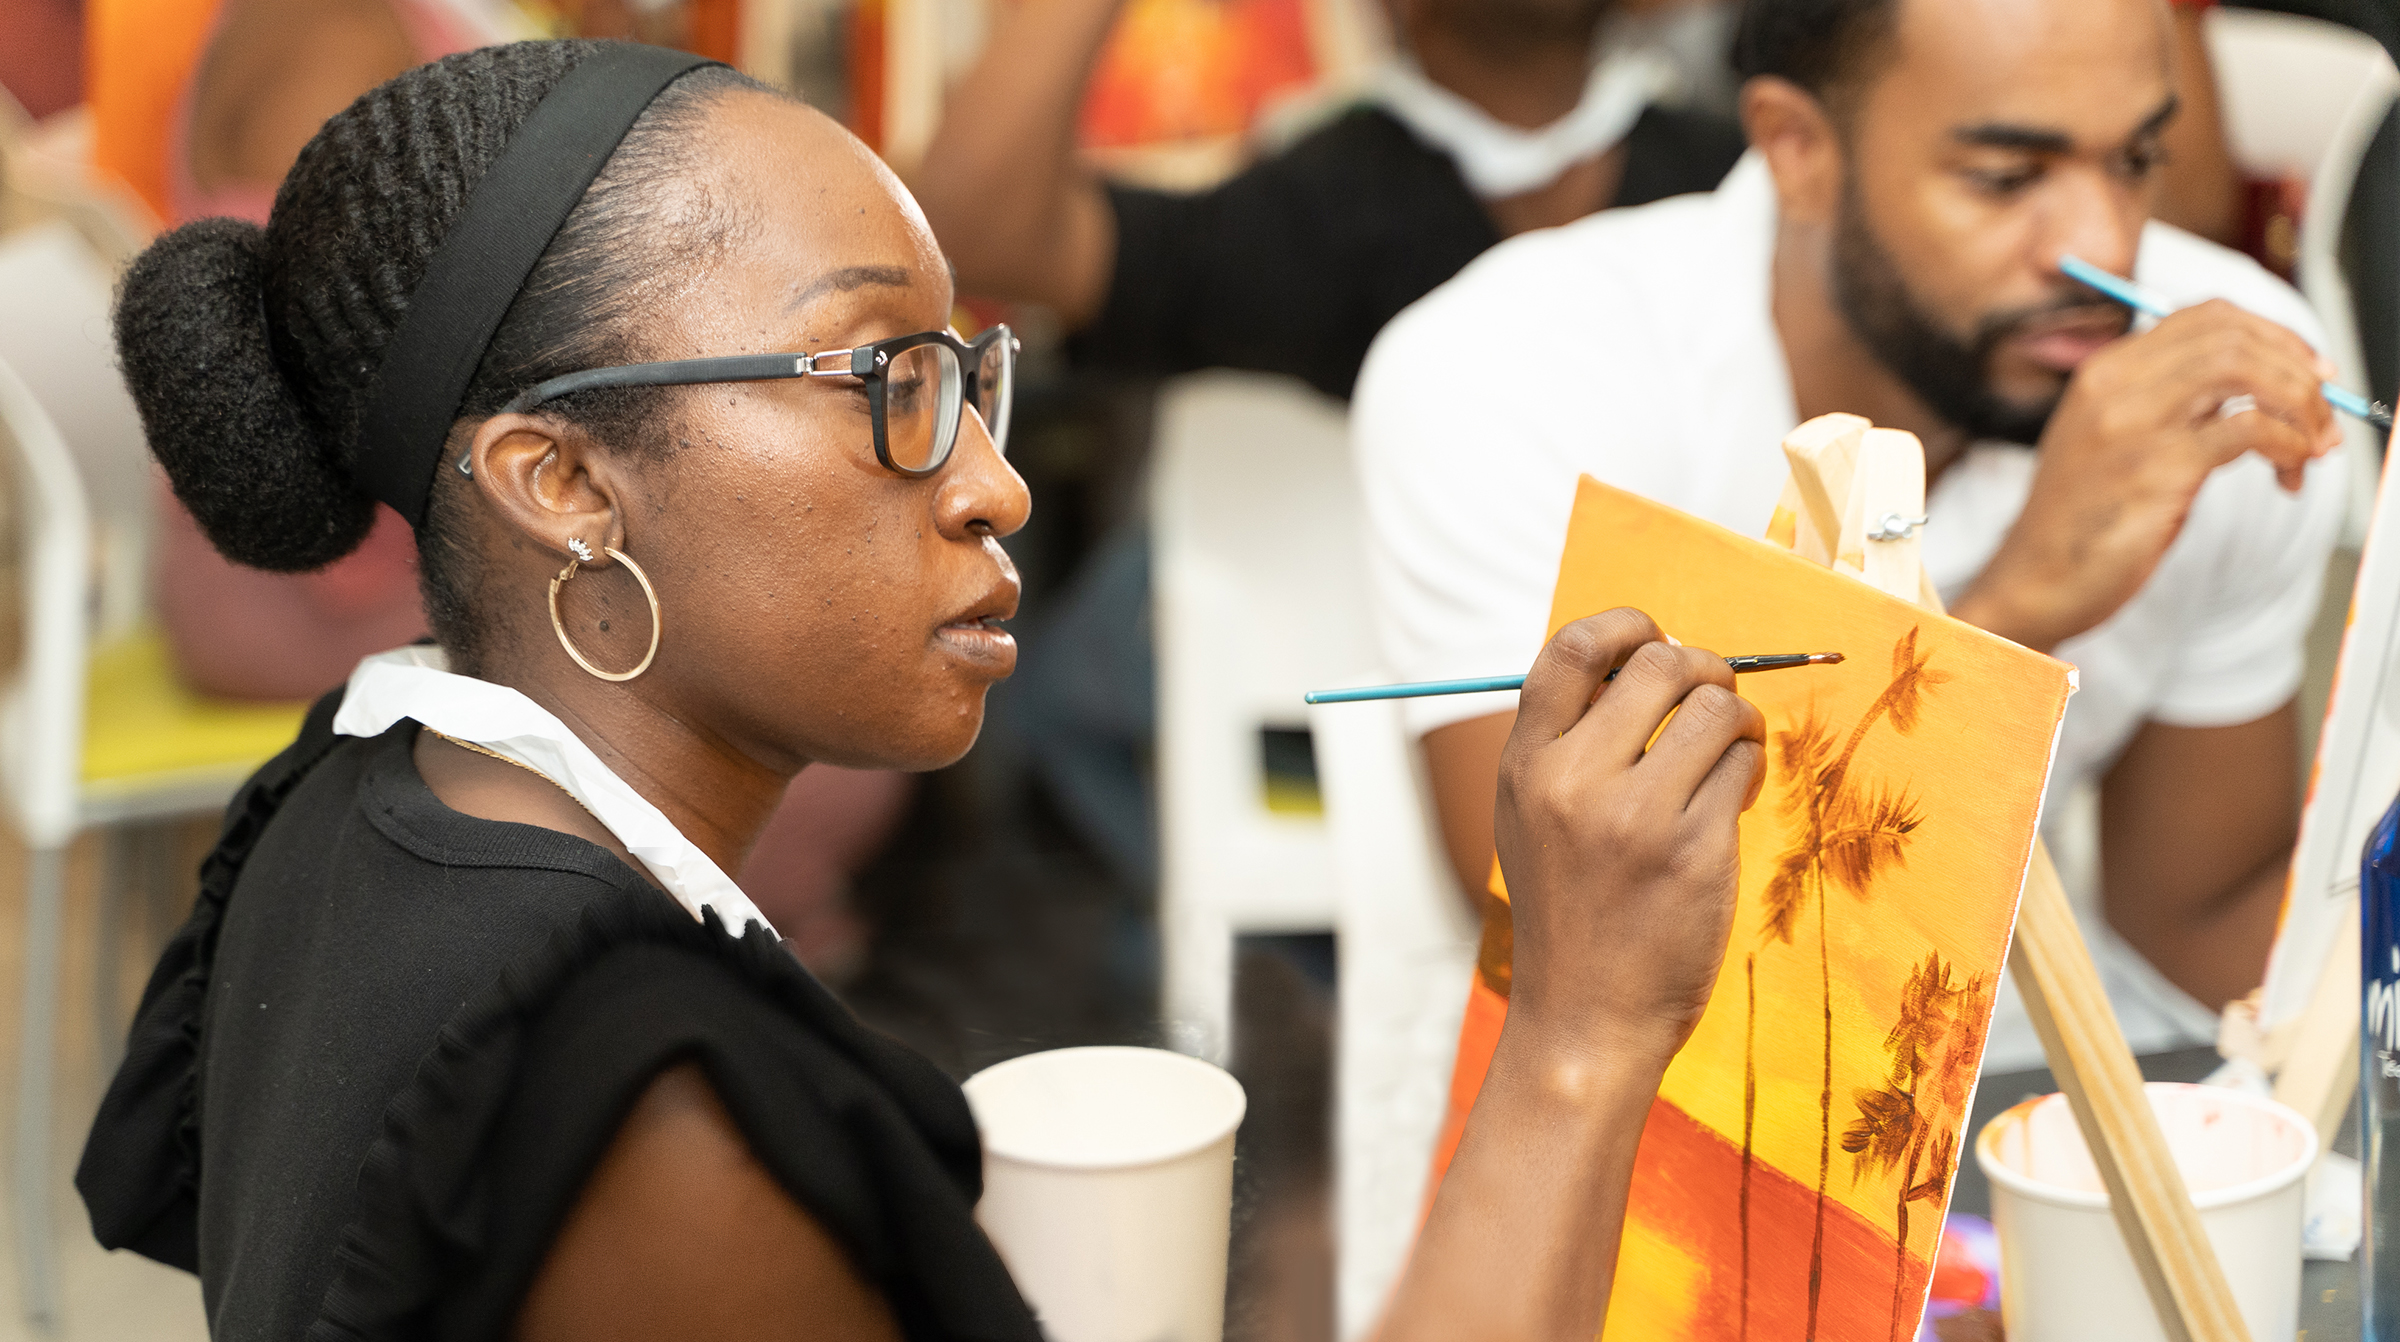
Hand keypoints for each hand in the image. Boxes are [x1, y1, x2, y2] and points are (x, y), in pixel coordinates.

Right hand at [1493, 608, 1765, 1064]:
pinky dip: (1749, 770)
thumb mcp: (1533, 820)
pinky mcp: (1693, 851)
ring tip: (1732, 750)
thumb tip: (1648, 658)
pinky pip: (1743, 767)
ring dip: (1739, 719)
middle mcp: (1573, 781)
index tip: (1655, 636)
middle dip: (1703, 669)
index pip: (1571, 650)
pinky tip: (1730, 800)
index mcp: (1526, 766)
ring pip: (1716, 710)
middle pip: (1660, 664)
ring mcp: (1635, 817)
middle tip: (1712, 700)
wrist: (1584, 1020)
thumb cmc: (1570, 913)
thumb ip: (1568, 743)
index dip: (1625, 624)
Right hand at [1957, 300, 2338, 652]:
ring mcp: (2133, 424)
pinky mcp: (2156, 469)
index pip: (2207, 316)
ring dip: (2299, 403)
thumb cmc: (2081, 520)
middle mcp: (2114, 385)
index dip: (2273, 335)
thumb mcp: (2114, 439)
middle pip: (2233, 335)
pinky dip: (2288, 445)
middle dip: (2298, 368)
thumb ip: (2169, 401)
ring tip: (2311, 444)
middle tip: (2321, 412)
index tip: (2306, 371)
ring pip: (2245, 369)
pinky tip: (2288, 472)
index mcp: (2105, 370)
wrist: (2033, 580)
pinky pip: (2249, 430)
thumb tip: (2257, 384)